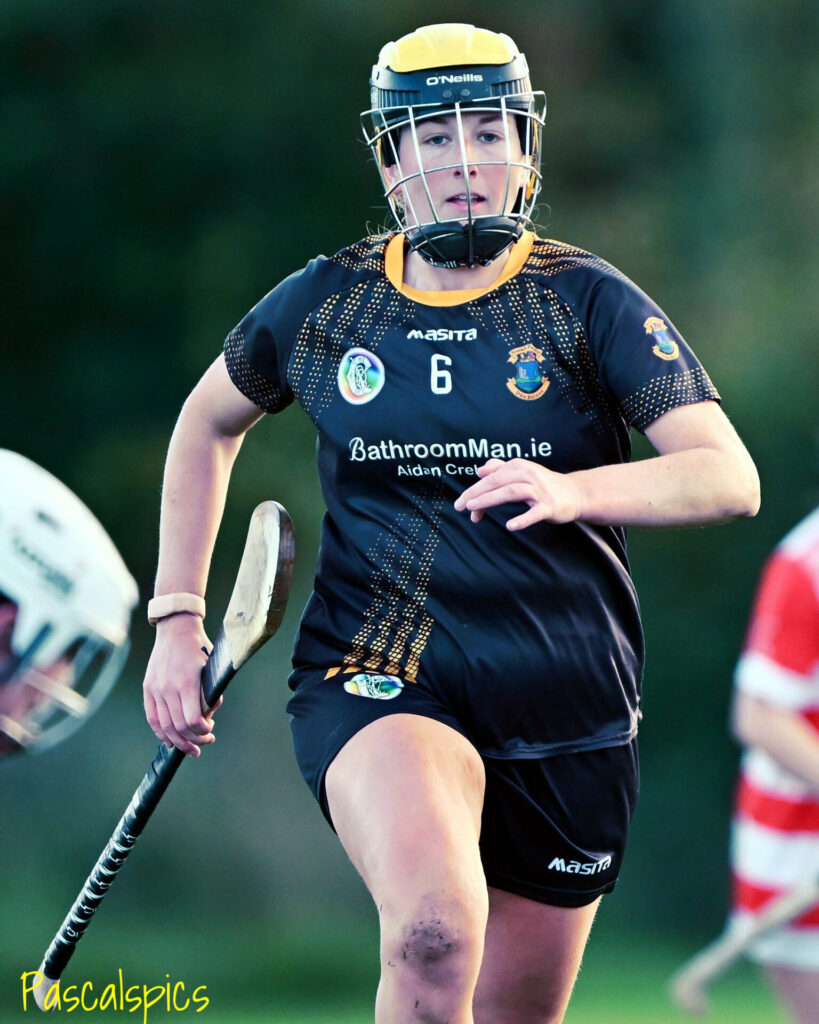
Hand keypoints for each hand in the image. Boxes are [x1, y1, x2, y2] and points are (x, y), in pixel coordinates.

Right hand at [142, 614, 221, 756]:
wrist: (176, 629)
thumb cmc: (199, 647)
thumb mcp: (212, 667)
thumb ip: (211, 692)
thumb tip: (209, 714)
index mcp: (186, 682)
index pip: (193, 719)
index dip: (202, 731)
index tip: (210, 731)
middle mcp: (168, 688)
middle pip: (178, 727)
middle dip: (194, 740)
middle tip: (204, 743)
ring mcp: (156, 689)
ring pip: (164, 726)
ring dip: (178, 741)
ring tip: (190, 748)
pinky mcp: (148, 689)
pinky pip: (152, 718)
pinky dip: (160, 733)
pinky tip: (170, 740)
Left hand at [453, 458, 581, 529]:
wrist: (575, 493)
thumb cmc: (544, 484)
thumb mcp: (522, 472)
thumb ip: (500, 468)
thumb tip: (480, 470)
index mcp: (518, 467)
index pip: (491, 477)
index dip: (474, 490)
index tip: (461, 504)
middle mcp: (528, 475)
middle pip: (497, 482)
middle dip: (475, 493)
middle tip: (459, 506)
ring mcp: (539, 491)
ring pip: (510, 492)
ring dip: (490, 499)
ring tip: (474, 509)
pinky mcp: (549, 506)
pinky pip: (534, 513)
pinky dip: (522, 519)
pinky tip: (510, 526)